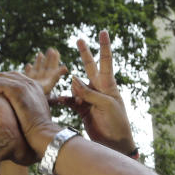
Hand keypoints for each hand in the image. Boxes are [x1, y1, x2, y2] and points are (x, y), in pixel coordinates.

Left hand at [0, 72, 57, 156]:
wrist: (44, 133)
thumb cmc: (40, 130)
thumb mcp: (35, 114)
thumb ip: (28, 108)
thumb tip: (22, 113)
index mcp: (36, 87)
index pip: (16, 77)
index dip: (3, 78)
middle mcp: (30, 84)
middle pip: (7, 75)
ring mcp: (24, 86)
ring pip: (0, 79)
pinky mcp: (16, 91)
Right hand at [23, 48, 67, 95]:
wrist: (28, 101)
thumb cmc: (40, 95)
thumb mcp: (50, 83)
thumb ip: (57, 75)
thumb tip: (66, 67)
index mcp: (50, 79)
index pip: (54, 67)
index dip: (55, 60)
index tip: (56, 51)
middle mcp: (43, 80)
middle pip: (47, 67)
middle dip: (48, 59)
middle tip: (51, 49)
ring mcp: (35, 80)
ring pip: (38, 69)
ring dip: (39, 62)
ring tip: (40, 53)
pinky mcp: (27, 82)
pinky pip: (28, 75)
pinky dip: (29, 70)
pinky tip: (28, 65)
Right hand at [58, 30, 135, 154]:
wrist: (115, 143)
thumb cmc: (117, 123)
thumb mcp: (106, 105)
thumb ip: (89, 92)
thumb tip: (73, 80)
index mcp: (108, 85)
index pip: (105, 61)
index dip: (104, 46)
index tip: (103, 31)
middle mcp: (99, 89)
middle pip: (90, 67)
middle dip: (85, 53)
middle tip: (79, 39)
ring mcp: (90, 99)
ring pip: (76, 86)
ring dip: (73, 91)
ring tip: (82, 104)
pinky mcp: (82, 109)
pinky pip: (70, 101)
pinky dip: (64, 100)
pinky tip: (57, 102)